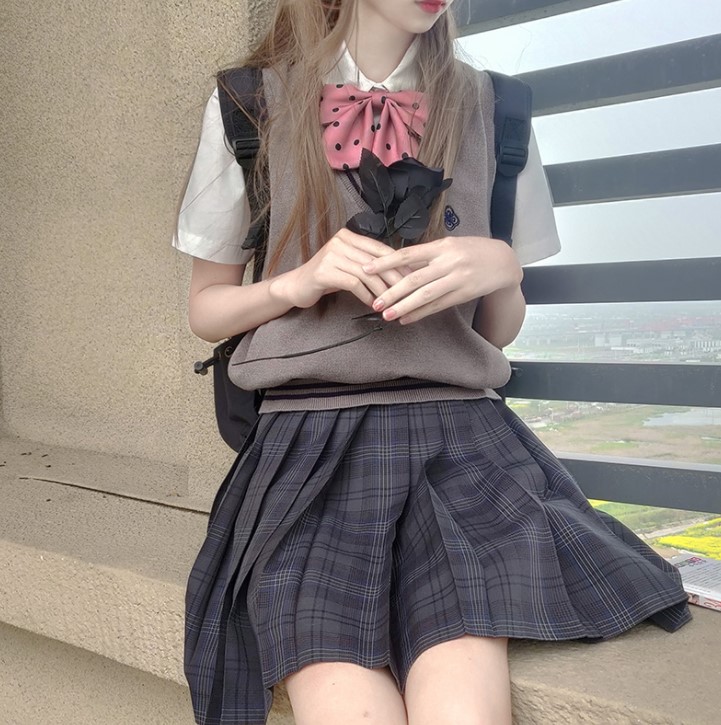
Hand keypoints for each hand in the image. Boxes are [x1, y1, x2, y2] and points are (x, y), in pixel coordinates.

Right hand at [273, 228, 410, 309]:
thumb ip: (368, 263)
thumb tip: (399, 270)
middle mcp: (339, 241)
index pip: (380, 248)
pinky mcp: (324, 272)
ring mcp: (331, 255)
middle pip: (376, 261)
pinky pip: (353, 284)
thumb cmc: (326, 277)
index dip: (398, 263)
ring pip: (366, 273)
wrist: (296, 286)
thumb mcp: (348, 265)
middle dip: (394, 278)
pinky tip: (372, 305)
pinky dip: (366, 296)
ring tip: (391, 303)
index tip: (413, 277)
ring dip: (381, 291)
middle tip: (408, 293)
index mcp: (348, 236)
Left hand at [362, 236, 522, 323]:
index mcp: (442, 246)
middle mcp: (448, 262)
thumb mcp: (450, 245)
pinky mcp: (464, 294)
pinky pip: (438, 306)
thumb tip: (399, 263)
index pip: (408, 254)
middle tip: (375, 302)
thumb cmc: (473, 251)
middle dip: (393, 292)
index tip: (367, 268)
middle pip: (415, 278)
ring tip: (387, 315)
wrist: (504, 261)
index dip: (386, 262)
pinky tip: (406, 319)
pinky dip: (421, 313)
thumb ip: (427, 256)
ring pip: (426, 295)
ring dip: (404, 306)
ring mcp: (457, 279)